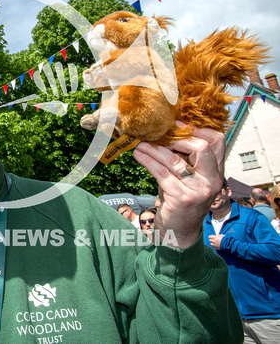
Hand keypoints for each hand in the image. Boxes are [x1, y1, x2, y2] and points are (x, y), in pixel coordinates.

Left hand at [133, 123, 223, 248]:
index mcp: (216, 172)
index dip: (198, 129)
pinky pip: (162, 173)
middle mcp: (212, 181)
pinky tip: (139, 155)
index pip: (217, 142)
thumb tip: (162, 133)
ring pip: (175, 160)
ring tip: (140, 143)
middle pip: (201, 148)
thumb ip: (183, 159)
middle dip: (177, 138)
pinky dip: (148, 161)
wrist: (179, 233)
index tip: (177, 124)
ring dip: (154, 149)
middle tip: (157, 135)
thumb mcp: (187, 178)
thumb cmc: (180, 200)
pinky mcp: (182, 198)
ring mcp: (199, 191)